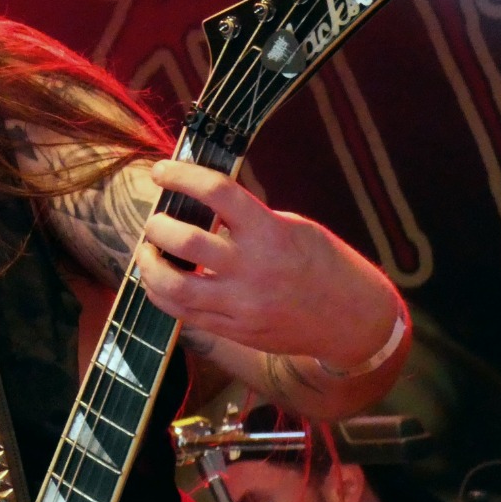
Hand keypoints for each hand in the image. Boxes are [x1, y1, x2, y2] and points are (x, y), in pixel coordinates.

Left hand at [133, 159, 399, 362]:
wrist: (353, 322)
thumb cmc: (323, 265)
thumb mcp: (294, 228)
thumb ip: (248, 218)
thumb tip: (198, 202)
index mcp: (271, 232)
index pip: (217, 192)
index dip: (182, 176)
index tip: (160, 171)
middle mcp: (254, 268)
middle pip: (185, 241)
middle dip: (158, 226)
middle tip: (155, 221)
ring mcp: (242, 304)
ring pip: (173, 286)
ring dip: (148, 265)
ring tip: (147, 251)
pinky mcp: (235, 330)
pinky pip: (182, 314)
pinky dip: (160, 293)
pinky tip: (158, 280)